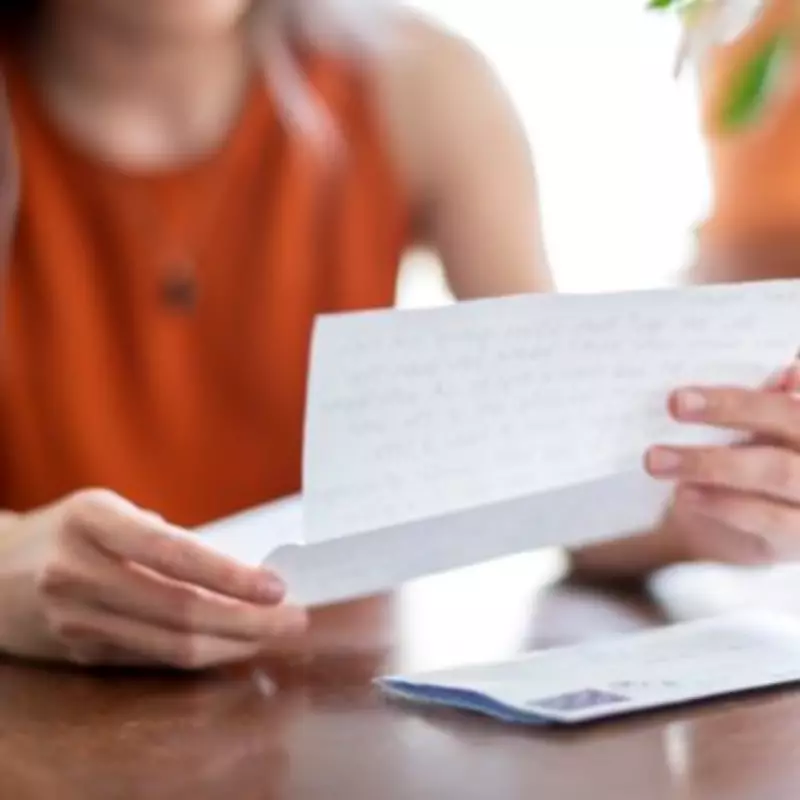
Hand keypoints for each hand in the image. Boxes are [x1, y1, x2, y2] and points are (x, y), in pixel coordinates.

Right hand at [0, 490, 306, 668]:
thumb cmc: (65, 531)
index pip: (174, 553)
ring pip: (170, 645)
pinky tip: (231, 644)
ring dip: (232, 644)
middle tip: (293, 618)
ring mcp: (75, 620)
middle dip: (248, 620)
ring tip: (272, 634)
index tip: (277, 587)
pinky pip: (152, 658)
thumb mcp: (109, 511)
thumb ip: (165, 540)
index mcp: (92, 521)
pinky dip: (200, 654)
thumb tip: (238, 574)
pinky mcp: (79, 655)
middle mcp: (78, 572)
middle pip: (180, 610)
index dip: (231, 575)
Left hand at [645, 363, 799, 564]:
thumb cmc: (736, 470)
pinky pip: (766, 516)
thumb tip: (782, 372)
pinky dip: (723, 503)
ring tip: (657, 459)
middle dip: (733, 407)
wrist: (722, 536)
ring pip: (776, 470)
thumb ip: (760, 405)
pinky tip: (685, 493)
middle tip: (676, 403)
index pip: (795, 399)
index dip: (780, 384)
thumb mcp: (746, 434)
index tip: (730, 376)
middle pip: (790, 419)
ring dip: (711, 461)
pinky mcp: (797, 537)